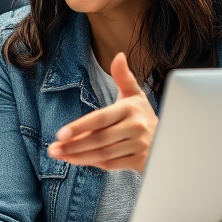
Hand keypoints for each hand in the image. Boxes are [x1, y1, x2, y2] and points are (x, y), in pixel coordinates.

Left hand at [47, 52, 156, 171]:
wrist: (168, 139)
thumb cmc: (141, 115)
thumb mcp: (134, 94)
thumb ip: (123, 76)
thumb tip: (119, 56)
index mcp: (130, 108)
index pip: (100, 118)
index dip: (80, 127)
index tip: (60, 134)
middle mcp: (136, 127)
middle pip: (99, 139)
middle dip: (73, 145)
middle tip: (53, 149)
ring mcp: (139, 145)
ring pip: (103, 154)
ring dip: (79, 157)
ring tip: (61, 155)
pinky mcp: (141, 161)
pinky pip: (112, 165)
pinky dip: (93, 164)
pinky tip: (78, 160)